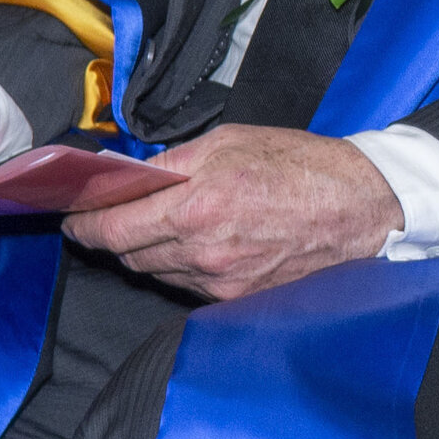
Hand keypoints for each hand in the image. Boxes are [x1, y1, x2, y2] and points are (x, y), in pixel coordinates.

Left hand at [62, 123, 404, 298]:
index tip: (75, 215)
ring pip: (154, 272)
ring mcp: (220, 279)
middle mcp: (202, 250)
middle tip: (119, 213)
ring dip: (148, 250)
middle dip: (115, 234)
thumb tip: (128, 176)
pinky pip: (187, 284)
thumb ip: (172, 163)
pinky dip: (180, 265)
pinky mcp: (238, 296)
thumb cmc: (303, 166)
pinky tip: (201, 243)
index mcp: (196, 206)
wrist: (364, 207)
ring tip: (167, 225)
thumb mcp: (231, 142)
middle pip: (127, 255)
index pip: (110, 229)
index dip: (83, 223)